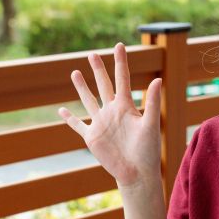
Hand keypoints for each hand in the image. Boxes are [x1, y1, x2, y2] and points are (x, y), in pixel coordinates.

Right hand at [59, 43, 162, 189]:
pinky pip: (77, 125)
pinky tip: (61, 111)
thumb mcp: (151, 124)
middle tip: (92, 54)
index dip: (120, 62)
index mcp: (126, 106)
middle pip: (103, 85)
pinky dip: (69, 119)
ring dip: (82, 87)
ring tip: (75, 72)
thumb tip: (158, 80)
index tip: (119, 45)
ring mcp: (100, 123)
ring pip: (88, 100)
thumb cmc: (148, 151)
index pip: (122, 79)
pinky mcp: (92, 137)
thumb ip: (153, 102)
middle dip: (98, 70)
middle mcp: (112, 111)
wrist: (137, 173)